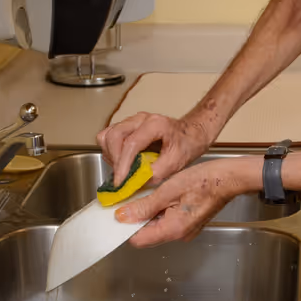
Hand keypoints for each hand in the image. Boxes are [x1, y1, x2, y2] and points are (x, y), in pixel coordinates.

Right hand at [96, 110, 215, 185]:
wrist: (192, 133)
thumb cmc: (187, 143)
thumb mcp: (177, 161)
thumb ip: (157, 172)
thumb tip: (136, 181)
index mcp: (155, 124)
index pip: (131, 143)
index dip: (123, 164)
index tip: (120, 182)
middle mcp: (140, 119)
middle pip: (114, 135)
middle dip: (114, 159)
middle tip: (121, 178)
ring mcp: (131, 122)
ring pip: (107, 135)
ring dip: (110, 156)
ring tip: (123, 170)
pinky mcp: (126, 127)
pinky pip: (109, 137)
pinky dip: (110, 152)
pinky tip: (122, 163)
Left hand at [114, 158, 257, 246]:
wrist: (229, 178)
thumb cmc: (205, 181)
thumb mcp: (169, 190)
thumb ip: (144, 206)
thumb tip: (123, 216)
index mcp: (173, 229)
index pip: (138, 240)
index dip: (126, 227)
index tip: (119, 211)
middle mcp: (179, 235)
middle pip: (146, 234)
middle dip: (136, 218)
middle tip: (132, 198)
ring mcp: (185, 231)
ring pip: (156, 227)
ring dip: (148, 213)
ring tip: (149, 193)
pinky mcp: (188, 224)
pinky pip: (166, 222)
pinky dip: (159, 211)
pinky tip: (161, 196)